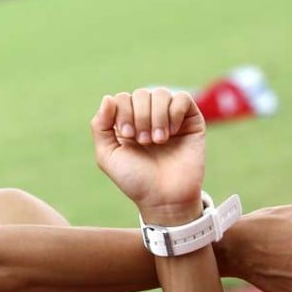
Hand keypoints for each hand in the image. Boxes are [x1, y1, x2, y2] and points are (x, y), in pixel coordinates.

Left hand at [91, 89, 205, 221]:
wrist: (164, 197)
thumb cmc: (134, 179)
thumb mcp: (107, 155)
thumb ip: (100, 126)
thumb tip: (108, 97)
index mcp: (127, 122)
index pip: (122, 98)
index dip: (122, 112)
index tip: (127, 136)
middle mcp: (148, 117)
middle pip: (141, 94)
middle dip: (139, 116)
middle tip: (143, 141)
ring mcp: (170, 117)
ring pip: (161, 94)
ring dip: (156, 117)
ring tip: (157, 140)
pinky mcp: (191, 121)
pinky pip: (182, 98)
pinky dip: (174, 112)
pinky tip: (172, 132)